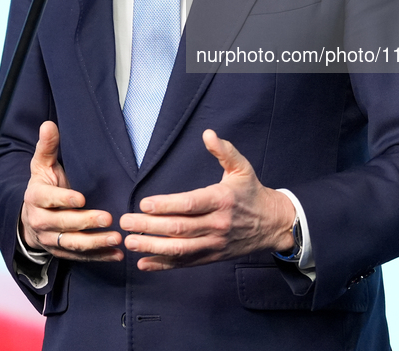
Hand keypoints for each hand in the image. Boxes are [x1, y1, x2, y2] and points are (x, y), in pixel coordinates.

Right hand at [20, 121, 122, 261]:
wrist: (30, 217)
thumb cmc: (43, 185)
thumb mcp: (42, 165)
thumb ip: (47, 146)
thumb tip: (48, 124)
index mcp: (35, 197)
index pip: (47, 200)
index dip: (63, 200)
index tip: (81, 198)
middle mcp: (40, 221)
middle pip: (62, 224)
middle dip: (85, 223)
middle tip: (107, 218)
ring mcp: (50, 239)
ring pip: (72, 244)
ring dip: (95, 243)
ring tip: (116, 239)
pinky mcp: (61, 252)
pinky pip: (81, 258)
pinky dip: (99, 257)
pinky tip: (117, 255)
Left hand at [120, 129, 294, 270]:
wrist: (272, 224)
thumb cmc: (251, 192)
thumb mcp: (242, 168)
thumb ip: (224, 151)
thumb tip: (208, 134)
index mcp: (221, 200)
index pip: (190, 205)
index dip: (166, 205)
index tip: (144, 203)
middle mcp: (217, 224)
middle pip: (179, 228)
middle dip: (149, 226)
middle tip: (126, 222)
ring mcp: (214, 244)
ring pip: (180, 249)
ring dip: (152, 247)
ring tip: (129, 242)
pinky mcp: (211, 257)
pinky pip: (185, 263)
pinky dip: (164, 265)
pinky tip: (144, 263)